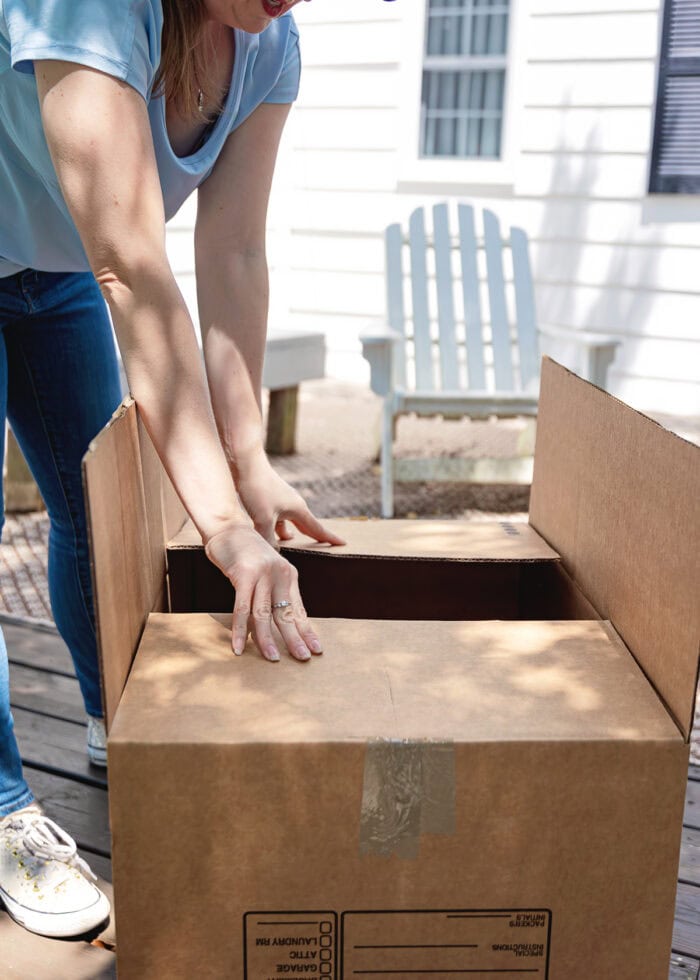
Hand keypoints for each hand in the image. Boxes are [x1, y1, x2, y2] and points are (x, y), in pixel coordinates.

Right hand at [204, 521, 322, 661]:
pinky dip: (240, 630)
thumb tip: (278, 621)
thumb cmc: (245, 552)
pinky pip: (242, 609)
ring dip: (268, 640)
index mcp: (289, 574)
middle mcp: (279, 574)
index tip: (316, 649)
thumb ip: (273, 592)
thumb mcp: (267, 570)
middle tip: (303, 658)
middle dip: (295, 638)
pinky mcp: (243, 575)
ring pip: (265, 614)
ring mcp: (262, 574)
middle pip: (287, 613)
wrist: (227, 528)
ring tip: (273, 659)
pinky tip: (238, 647)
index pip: (298, 608)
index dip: (307, 630)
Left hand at [233, 450, 345, 548]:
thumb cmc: (258, 489)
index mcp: (298, 509)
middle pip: (306, 525)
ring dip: (290, 533)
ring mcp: (281, 501)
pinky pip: (277, 517)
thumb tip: (273, 552)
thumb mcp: (263, 519)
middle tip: (324, 546)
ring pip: (289, 522)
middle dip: (313, 536)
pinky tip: (269, 532)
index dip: (329, 538)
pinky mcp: (269, 499)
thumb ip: (269, 539)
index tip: (343, 543)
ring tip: (290, 545)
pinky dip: (276, 526)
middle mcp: (293, 505)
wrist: (246, 464)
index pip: (317, 528)